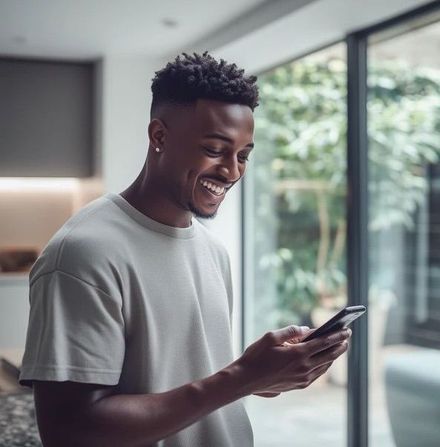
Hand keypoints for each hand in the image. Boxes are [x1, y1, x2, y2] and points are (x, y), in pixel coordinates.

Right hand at [233, 325, 350, 396]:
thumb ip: (290, 331)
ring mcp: (302, 378)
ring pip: (324, 366)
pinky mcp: (298, 385)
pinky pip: (317, 374)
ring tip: (339, 347)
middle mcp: (303, 368)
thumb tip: (306, 330)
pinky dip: (324, 365)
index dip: (336, 336)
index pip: (323, 343)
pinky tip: (325, 361)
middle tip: (347, 337)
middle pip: (328, 355)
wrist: (246, 379)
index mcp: (297, 354)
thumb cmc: (256, 356)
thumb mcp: (270, 337)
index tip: (346, 330)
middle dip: (340, 345)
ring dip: (333, 356)